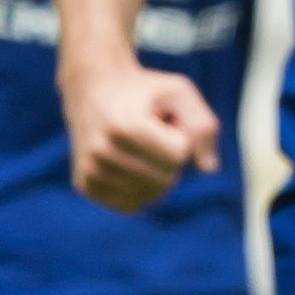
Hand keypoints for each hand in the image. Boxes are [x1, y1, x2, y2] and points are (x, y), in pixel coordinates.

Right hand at [61, 61, 219, 212]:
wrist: (93, 89)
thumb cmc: (144, 91)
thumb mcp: (179, 92)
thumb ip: (203, 126)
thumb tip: (209, 169)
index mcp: (126, 126)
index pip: (179, 155)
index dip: (181, 137)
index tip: (164, 120)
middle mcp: (102, 152)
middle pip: (166, 179)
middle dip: (170, 158)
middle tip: (153, 134)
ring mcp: (90, 171)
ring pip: (150, 196)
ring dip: (156, 173)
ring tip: (140, 147)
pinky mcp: (85, 186)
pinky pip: (132, 205)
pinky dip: (140, 188)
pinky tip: (128, 163)